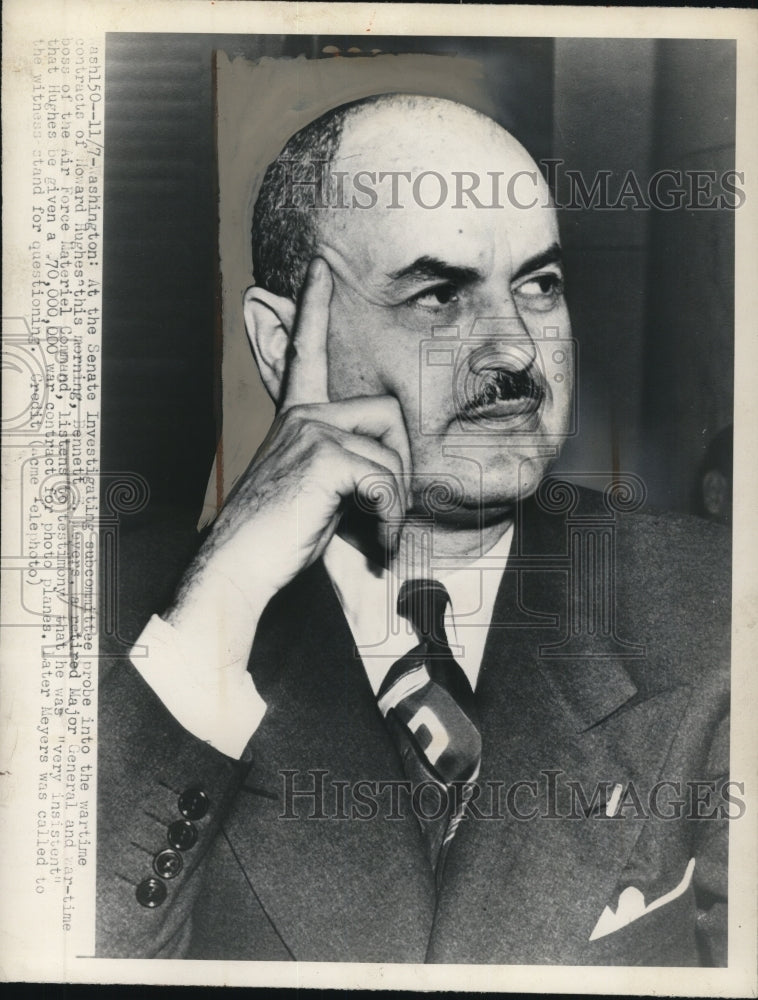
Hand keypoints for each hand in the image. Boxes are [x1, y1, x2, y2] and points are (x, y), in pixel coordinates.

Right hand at [168, 257, 411, 628]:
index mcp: (297, 419)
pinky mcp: (322, 456)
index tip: (319, 268)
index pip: (307, 353)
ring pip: (392, 453)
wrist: (237, 570)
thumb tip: (395, 485)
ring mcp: (310, 431)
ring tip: (376, 535)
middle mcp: (303, 416)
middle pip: (390, 415)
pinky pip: (386, 480)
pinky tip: (375, 543)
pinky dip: (389, 518)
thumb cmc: (278, 539)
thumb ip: (346, 470)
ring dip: (395, 503)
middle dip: (401, 469)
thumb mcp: (314, 492)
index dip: (313, 308)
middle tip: (385, 514)